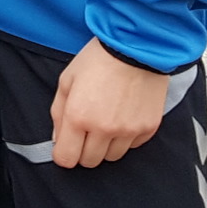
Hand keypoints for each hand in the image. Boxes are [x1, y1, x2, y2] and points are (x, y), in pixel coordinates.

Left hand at [49, 39, 169, 167]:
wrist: (137, 45)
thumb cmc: (99, 59)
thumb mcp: (67, 80)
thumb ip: (58, 113)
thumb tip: (58, 139)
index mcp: (78, 116)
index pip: (66, 159)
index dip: (64, 154)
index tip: (67, 145)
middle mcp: (104, 128)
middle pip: (89, 161)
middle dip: (83, 150)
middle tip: (87, 130)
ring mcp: (128, 130)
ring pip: (112, 157)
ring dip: (106, 145)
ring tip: (107, 121)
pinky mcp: (148, 128)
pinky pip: (132, 146)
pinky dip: (126, 138)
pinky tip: (124, 116)